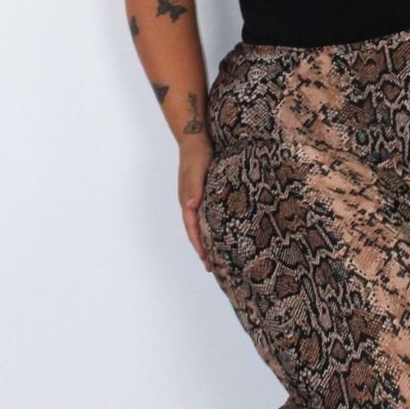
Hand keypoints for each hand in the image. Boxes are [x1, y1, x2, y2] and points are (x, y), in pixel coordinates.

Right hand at [178, 136, 213, 271]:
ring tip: (217, 258)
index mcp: (187, 201)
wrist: (196, 140)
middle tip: (213, 268)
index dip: (198, 245)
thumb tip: (191, 205)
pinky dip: (212, 229)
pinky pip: (207, 217)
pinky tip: (221, 234)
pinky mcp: (204, 195)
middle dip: (203, 250)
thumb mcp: (196, 170)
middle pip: (195, 232)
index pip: (192, 229)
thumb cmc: (197, 155)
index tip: (206, 260)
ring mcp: (197, 200)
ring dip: (207, 242)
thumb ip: (194, 187)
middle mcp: (190, 204)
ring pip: (201, 226)